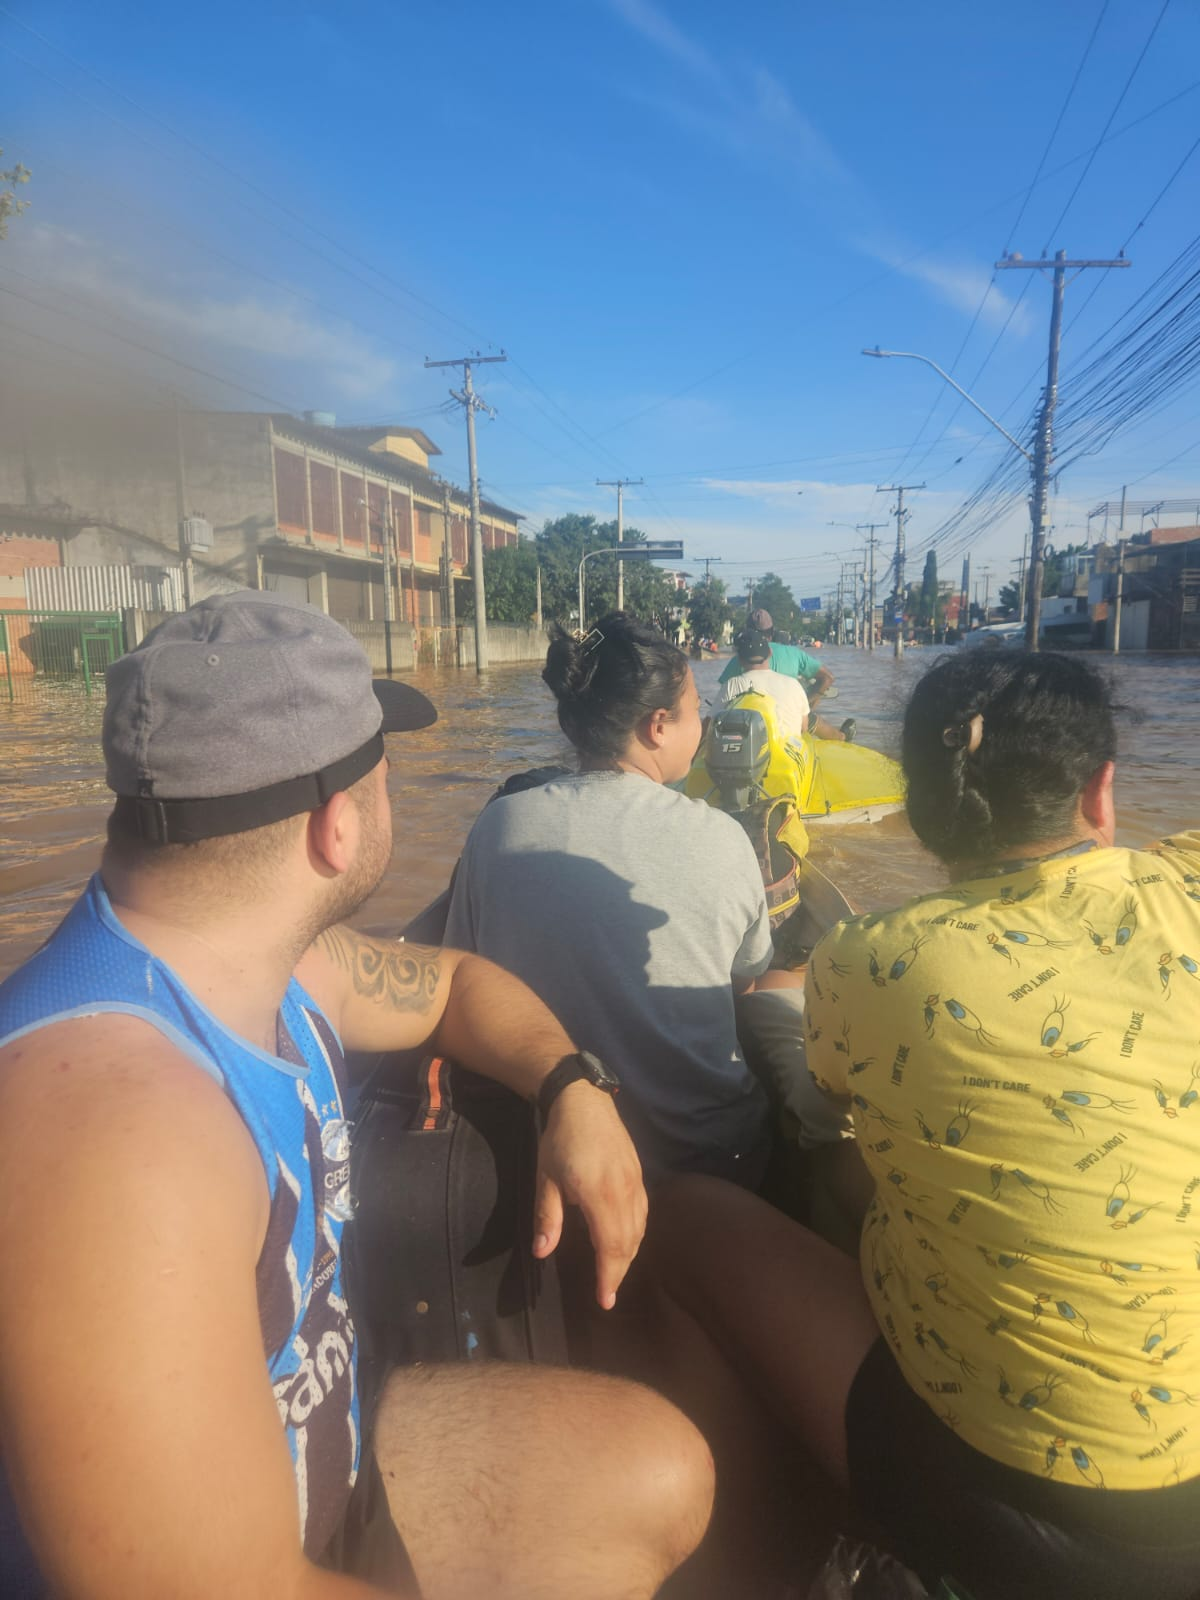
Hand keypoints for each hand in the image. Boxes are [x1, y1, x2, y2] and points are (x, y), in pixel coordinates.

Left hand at [532, 1081, 646, 1309]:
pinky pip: (643, 1213)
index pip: (610, 1246)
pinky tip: (625, 1240)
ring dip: (629, 1254)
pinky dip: (636, 1233)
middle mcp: (623, 1191)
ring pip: (640, 1228)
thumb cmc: (559, 1139)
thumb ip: (547, 1215)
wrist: (583, 1099)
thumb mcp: (546, 1177)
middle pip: (629, 1242)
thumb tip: (543, 1252)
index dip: (609, 1276)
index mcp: (599, 1193)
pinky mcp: (639, 1174)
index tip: (605, 1300)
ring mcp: (635, 1181)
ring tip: (615, 1272)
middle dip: (619, 1271)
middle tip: (608, 1294)